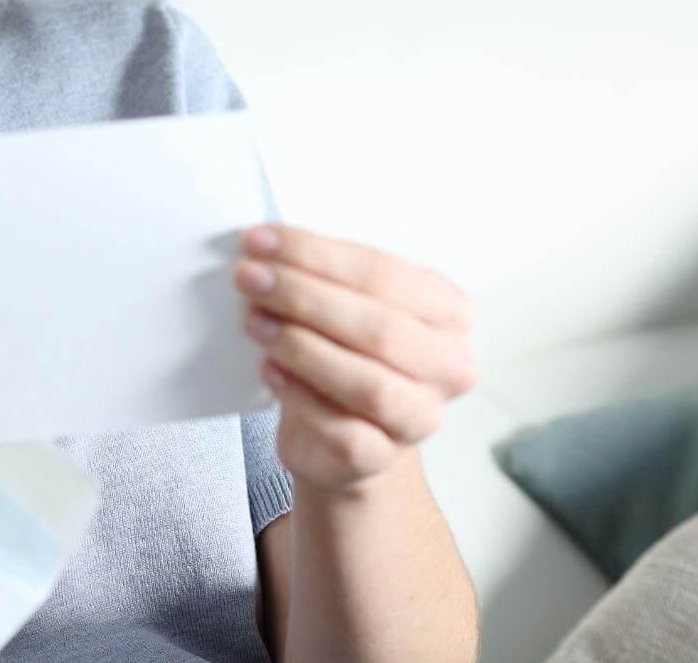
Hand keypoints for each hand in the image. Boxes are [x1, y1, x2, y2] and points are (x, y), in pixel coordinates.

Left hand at [233, 224, 476, 493]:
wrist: (339, 436)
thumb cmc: (344, 352)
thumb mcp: (343, 304)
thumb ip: (321, 276)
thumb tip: (264, 248)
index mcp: (448, 310)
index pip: (382, 273)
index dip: (316, 254)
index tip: (258, 240)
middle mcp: (449, 365)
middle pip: (378, 326)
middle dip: (304, 296)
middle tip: (248, 277)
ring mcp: (421, 416)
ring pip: (367, 382)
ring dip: (301, 346)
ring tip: (253, 321)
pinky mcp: (381, 458)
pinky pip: (342, 429)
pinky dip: (299, 395)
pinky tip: (268, 369)